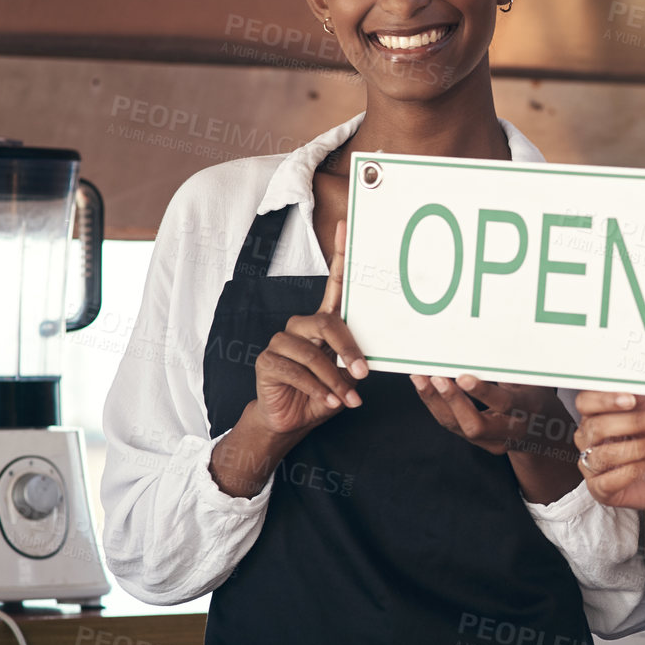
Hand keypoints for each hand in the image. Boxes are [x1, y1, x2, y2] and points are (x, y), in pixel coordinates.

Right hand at [248, 218, 369, 436]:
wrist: (292, 419)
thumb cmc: (323, 392)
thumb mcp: (347, 375)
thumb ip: (358, 359)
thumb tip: (378, 357)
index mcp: (324, 322)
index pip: (334, 282)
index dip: (339, 254)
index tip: (346, 225)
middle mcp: (302, 325)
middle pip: (328, 323)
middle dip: (348, 350)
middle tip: (363, 374)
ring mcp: (282, 341)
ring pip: (313, 353)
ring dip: (333, 379)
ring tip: (346, 399)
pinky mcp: (267, 360)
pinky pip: (296, 371)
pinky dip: (316, 389)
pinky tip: (326, 401)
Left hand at [410, 374, 567, 457]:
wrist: (546, 434)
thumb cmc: (536, 397)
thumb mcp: (534, 380)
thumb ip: (514, 366)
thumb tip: (489, 339)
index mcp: (529, 409)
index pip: (505, 404)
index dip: (483, 392)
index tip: (463, 377)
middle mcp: (511, 430)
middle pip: (476, 425)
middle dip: (453, 401)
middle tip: (436, 378)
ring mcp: (494, 441)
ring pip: (458, 427)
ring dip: (436, 402)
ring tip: (420, 378)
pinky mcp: (479, 443)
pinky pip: (453, 425)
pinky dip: (436, 405)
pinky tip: (425, 387)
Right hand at [572, 392, 644, 511]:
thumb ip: (644, 399)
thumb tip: (635, 385)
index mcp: (597, 415)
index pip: (585, 402)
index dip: (604, 399)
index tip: (631, 399)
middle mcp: (589, 440)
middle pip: (596, 427)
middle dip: (633, 422)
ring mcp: (592, 465)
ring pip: (604, 454)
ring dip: (640, 447)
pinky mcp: (599, 489)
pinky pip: (609, 480)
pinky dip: (634, 470)